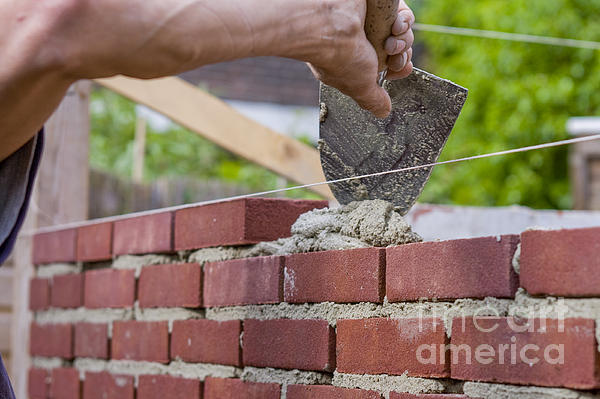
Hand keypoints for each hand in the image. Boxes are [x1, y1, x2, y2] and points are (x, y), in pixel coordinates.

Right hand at [307, 0, 414, 117]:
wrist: (330, 26)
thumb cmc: (338, 58)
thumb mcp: (359, 87)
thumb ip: (373, 100)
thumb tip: (383, 112)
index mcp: (357, 61)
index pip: (388, 65)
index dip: (399, 66)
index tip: (402, 68)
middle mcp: (364, 42)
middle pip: (400, 49)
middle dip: (401, 55)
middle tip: (393, 54)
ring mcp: (371, 23)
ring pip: (403, 32)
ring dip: (403, 38)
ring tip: (391, 40)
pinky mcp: (377, 7)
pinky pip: (403, 14)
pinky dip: (404, 19)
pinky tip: (395, 24)